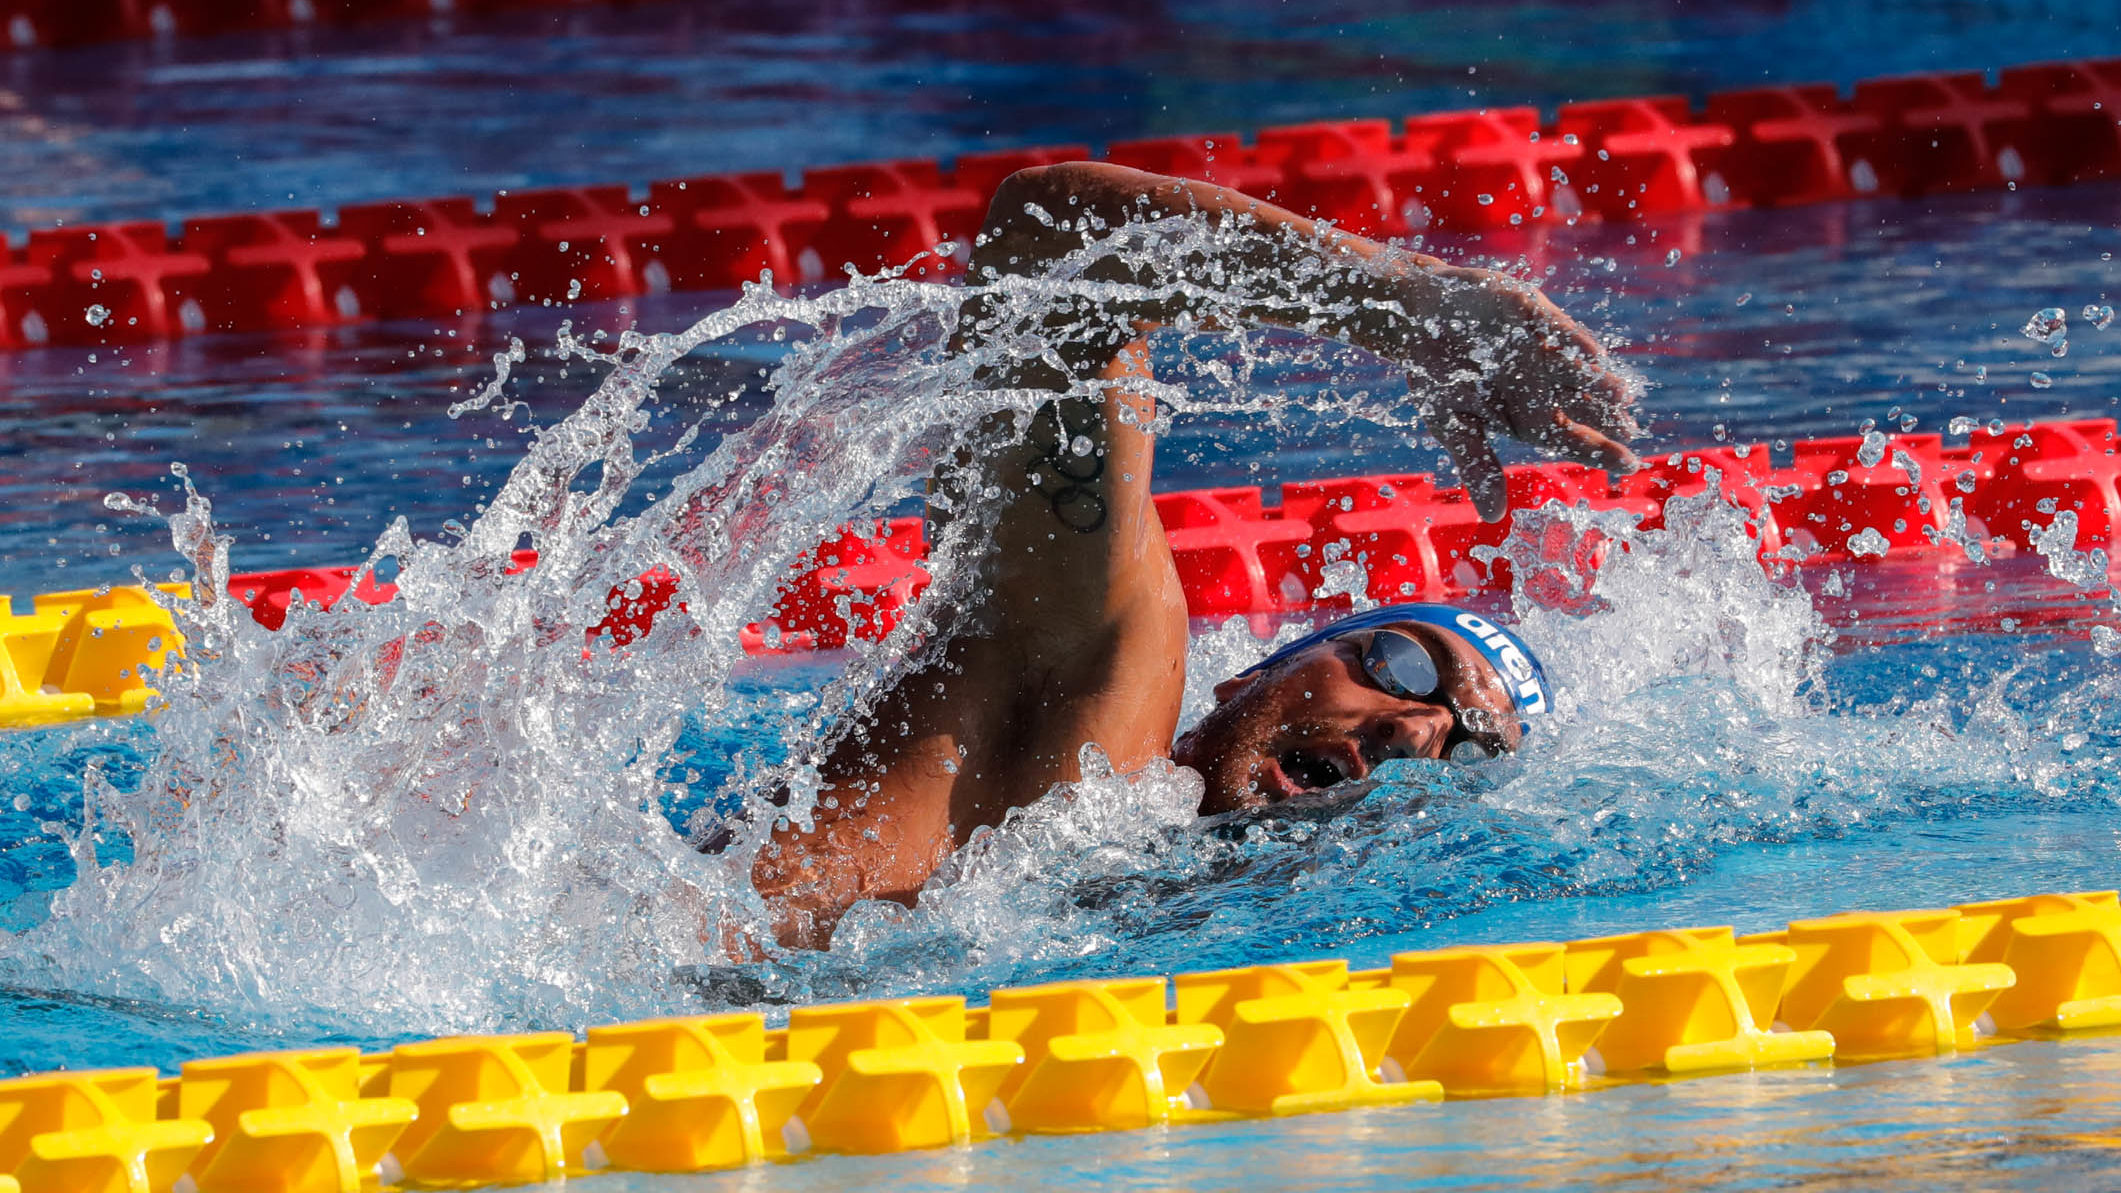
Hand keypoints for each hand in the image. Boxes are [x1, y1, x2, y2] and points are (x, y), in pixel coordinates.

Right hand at [1409, 266, 1640, 521]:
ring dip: (1597, 382)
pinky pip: (1556, 331)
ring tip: (1621, 395)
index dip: (1599, 451)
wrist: (1414, 315)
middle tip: (1631, 431)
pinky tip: (1593, 356)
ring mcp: (1540, 351)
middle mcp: (1541, 385)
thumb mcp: (1450, 423)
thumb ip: (1476, 463)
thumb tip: (1493, 517)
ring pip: (1575, 370)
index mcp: (1525, 415)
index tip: (1628, 464)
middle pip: (1581, 406)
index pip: (1569, 438)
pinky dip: (1572, 342)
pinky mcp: (1535, 316)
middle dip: (1606, 418)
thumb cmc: (1433, 372)